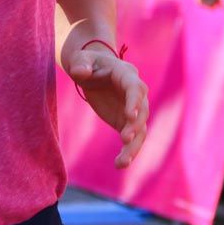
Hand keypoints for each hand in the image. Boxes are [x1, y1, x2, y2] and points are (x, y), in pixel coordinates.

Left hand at [68, 44, 148, 168]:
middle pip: (142, 110)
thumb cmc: (87, 63)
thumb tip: (80, 72)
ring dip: (134, 146)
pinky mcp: (126, 121)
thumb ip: (81, 64)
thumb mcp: (81, 60)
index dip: (134, 101)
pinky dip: (128, 151)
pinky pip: (132, 138)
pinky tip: (119, 164)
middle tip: (125, 138)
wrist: (91, 70)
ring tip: (122, 162)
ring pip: (141, 129)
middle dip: (136, 125)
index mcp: (126, 74)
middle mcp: (135, 92)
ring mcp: (133, 108)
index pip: (134, 88)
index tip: (130, 115)